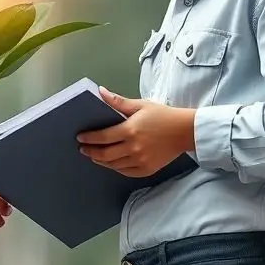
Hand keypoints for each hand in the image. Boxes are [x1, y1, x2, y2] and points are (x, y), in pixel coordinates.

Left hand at [77, 88, 195, 177]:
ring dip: (101, 161)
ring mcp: (140, 161)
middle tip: (82, 149)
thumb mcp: (140, 105)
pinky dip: (115, 168)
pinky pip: (126, 172)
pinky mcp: (147, 169)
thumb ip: (118, 102)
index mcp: (130, 130)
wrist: (185, 131)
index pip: (103, 137)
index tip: (79, 137)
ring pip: (114, 165)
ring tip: (94, 156)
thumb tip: (101, 91)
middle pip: (105, 154)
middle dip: (91, 152)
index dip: (89, 138)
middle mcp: (133, 148)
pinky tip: (110, 163)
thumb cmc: (162, 115)